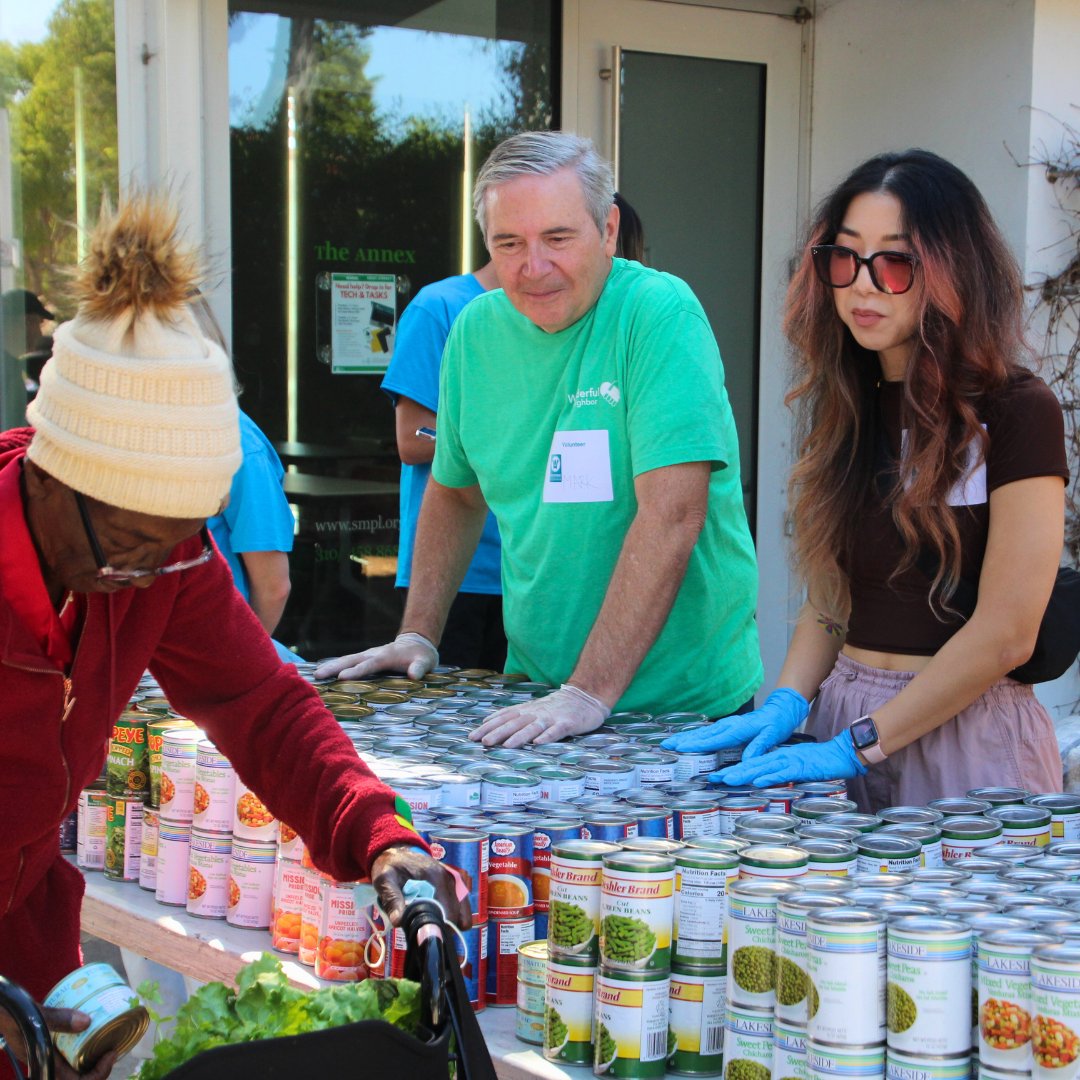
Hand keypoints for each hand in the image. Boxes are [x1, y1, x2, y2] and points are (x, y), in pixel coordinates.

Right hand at [0, 1006, 116, 1079]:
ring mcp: (47, 1059)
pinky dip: (82, 1050)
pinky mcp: (47, 1049)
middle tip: (113, 1048)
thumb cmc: (12, 1014)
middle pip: (79, 1079)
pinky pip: (68, 1057)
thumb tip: (87, 1021)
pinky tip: (91, 1034)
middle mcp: (46, 1067)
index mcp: (44, 1066)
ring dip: (92, 1062)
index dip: (99, 1074)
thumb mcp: (34, 1016)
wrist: (0, 1011)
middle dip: (99, 1069)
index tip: (112, 1054)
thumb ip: (57, 1018)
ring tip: (107, 1043)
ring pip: (74, 1070)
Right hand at [314, 632, 437, 680]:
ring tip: (315, 676)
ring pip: (346, 660)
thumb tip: (415, 676)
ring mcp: (367, 656)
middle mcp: (373, 654)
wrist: (416, 643)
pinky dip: (335, 667)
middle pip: (350, 660)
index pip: (369, 665)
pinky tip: (324, 675)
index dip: (356, 671)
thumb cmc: (421, 655)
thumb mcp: (426, 662)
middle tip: (318, 675)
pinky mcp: (365, 659)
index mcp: (385, 656)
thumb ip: (420, 668)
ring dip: (331, 666)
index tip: (342, 677)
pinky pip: (348, 663)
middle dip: (334, 667)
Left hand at [371, 844, 472, 930]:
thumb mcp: (385, 880)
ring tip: (432, 929)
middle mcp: (449, 878)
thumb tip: (398, 921)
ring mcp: (453, 880)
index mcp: (434, 877)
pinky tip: (446, 922)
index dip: (436, 928)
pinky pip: (462, 904)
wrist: (398, 850)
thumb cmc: (391, 866)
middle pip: (455, 913)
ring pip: (461, 910)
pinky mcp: (454, 883)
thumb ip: (392, 899)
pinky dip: (457, 916)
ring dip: (450, 923)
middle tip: (424, 934)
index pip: (444, 911)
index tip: (424, 938)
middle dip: (441, 928)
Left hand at [468, 684, 609, 746]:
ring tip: (506, 746)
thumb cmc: (556, 706)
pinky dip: (547, 736)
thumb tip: (488, 722)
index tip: (473, 736)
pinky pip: (556, 731)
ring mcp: (552, 718)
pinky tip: (538, 744)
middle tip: (483, 742)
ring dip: (519, 737)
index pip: (504, 717)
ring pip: (532, 727)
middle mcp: (536, 713)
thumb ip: (514, 715)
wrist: (585, 696)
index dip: (489, 726)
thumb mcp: (533, 708)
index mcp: (527, 710)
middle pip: (514, 723)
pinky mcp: (567, 723)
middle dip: (498, 733)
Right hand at [661, 688, 808, 758]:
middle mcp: (728, 726)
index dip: (695, 745)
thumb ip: (758, 748)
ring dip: (685, 738)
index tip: (679, 748)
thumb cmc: (776, 724)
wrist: (779, 711)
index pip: (712, 739)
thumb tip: (747, 762)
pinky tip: (687, 740)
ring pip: (702, 733)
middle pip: (702, 735)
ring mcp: (727, 725)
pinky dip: (695, 736)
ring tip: (670, 742)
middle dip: (683, 740)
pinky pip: (708, 732)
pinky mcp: (728, 727)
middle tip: (665, 745)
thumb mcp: (771, 737)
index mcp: (737, 730)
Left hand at [709, 730, 866, 786]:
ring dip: (744, 774)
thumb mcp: (796, 767)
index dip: (733, 770)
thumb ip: (781, 772)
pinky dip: (770, 777)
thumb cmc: (819, 762)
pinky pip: (783, 773)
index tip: (717, 777)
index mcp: (777, 757)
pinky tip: (758, 781)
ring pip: (763, 768)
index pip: (751, 764)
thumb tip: (767, 781)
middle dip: (732, 773)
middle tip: (713, 779)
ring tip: (727, 780)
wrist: (840, 754)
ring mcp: (789, 762)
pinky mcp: (801, 768)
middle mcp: (779, 757)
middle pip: (751, 765)